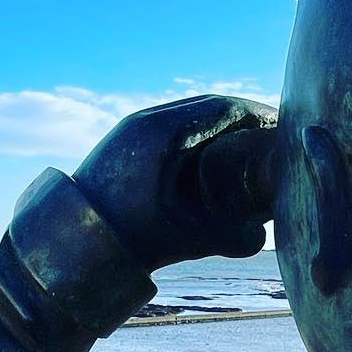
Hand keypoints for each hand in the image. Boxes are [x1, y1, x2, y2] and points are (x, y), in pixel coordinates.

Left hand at [73, 95, 277, 270]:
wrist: (69, 244)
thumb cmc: (128, 238)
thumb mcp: (186, 239)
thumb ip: (229, 238)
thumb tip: (263, 239)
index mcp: (163, 131)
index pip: (224, 108)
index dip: (258, 115)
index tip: (282, 127)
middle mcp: (145, 121)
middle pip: (207, 107)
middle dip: (242, 119)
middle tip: (270, 136)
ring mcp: (131, 129)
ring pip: (187, 116)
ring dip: (218, 126)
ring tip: (246, 145)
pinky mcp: (125, 143)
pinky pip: (170, 127)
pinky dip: (196, 135)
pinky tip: (209, 156)